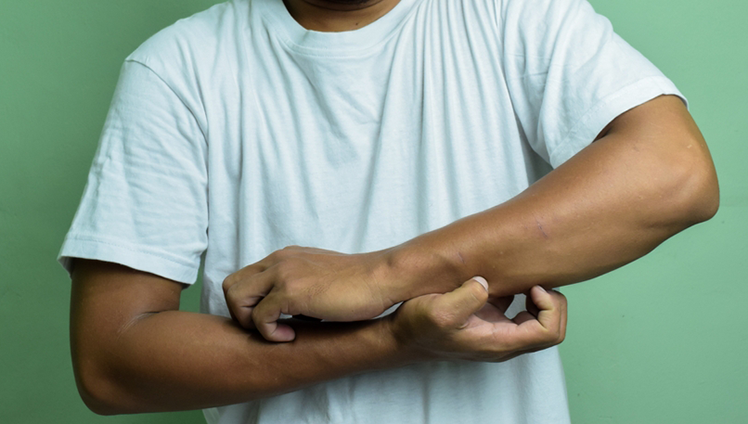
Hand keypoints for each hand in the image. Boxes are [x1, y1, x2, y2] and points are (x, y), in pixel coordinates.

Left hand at [223, 246, 394, 341]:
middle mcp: (279, 261)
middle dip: (242, 314)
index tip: (272, 321)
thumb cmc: (359, 284)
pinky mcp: (292, 291)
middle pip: (231, 286)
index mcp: (284, 257)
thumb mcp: (320, 277)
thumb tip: (288, 312)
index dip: (250, 304)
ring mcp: (283, 273)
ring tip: (280, 332)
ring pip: (236, 298)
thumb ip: (299, 285)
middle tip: (270, 329)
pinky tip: (293, 335)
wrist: (382, 277)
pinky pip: (259, 317)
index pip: (244, 278)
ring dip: (251, 323)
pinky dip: (270, 333)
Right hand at [389, 277, 566, 361]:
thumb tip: (487, 282)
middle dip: (551, 300)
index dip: (550, 307)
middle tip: (531, 280)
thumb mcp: (439, 311)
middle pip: (553, 326)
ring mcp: (499, 330)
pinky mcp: (489, 318)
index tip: (532, 287)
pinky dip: (520, 291)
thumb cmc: (419, 328)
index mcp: (500, 342)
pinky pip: (519, 307)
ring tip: (520, 276)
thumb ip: (467, 296)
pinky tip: (502, 276)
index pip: (550, 332)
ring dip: (538, 295)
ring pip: (540, 317)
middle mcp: (505, 340)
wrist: (401, 336)